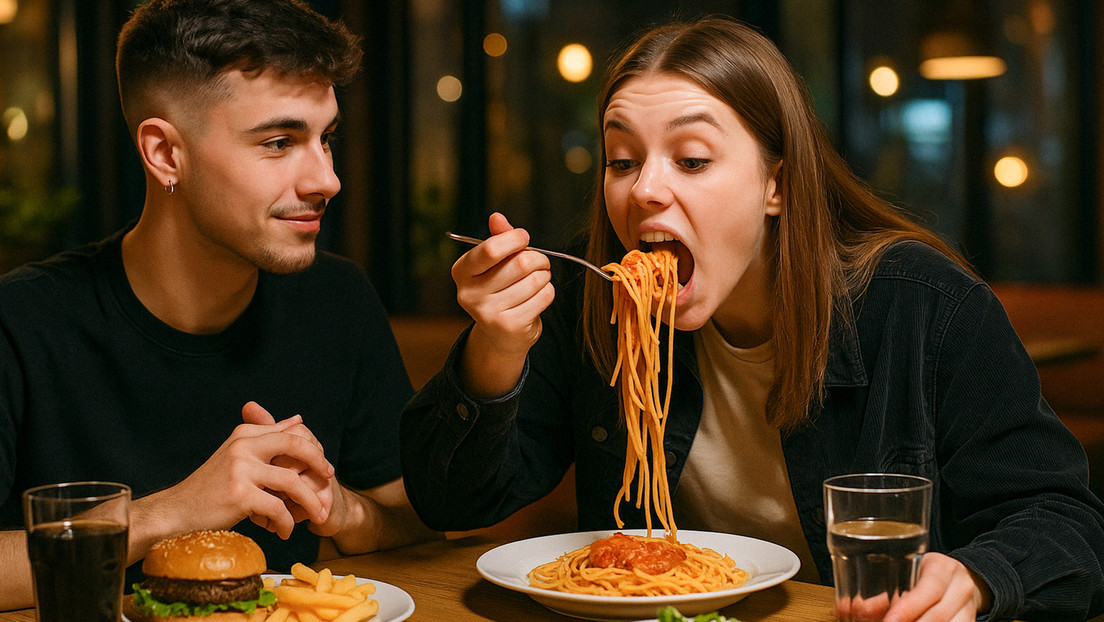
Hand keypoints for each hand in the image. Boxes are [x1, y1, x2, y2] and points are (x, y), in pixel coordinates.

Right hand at [134, 406, 333, 543]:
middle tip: (330, 481)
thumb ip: (267, 436)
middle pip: (296, 445)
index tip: (323, 466)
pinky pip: (278, 509)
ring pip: (292, 482)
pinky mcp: (239, 494)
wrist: (176, 512)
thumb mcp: (238, 454)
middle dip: (319, 463)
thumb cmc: (210, 487)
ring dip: (309, 502)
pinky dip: (286, 523)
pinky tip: (284, 531)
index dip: (313, 448)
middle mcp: (243, 445)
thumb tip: (298, 418)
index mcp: (245, 433)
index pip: (292, 432)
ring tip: (316, 516)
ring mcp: (240, 468)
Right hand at [453, 212, 554, 396]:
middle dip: (537, 258)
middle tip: (540, 261)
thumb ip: (497, 239)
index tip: (524, 237)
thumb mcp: (494, 263)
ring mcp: (488, 313)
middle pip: (520, 264)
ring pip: (535, 280)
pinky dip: (548, 291)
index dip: (514, 239)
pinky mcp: (510, 326)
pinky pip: (543, 297)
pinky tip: (538, 296)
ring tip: (539, 279)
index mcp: (461, 272)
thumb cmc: (499, 289)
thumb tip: (496, 217)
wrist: (500, 335)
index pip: (490, 249)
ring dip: (545, 276)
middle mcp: (469, 294)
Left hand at [875, 552, 989, 621]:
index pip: (931, 588)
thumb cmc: (927, 574)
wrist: (962, 578)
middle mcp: (960, 588)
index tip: (890, 620)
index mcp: (943, 569)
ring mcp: (968, 609)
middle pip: (939, 615)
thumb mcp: (909, 574)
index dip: (910, 607)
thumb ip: (884, 593)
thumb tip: (854, 610)